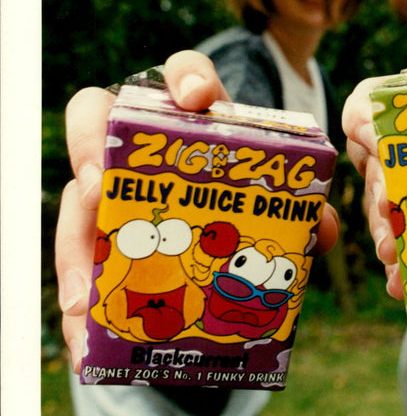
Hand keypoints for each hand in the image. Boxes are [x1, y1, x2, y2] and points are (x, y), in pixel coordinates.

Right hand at [54, 51, 338, 371]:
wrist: (216, 249)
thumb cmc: (243, 206)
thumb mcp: (273, 208)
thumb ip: (301, 214)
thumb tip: (322, 230)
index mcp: (191, 122)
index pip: (183, 74)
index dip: (188, 76)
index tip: (199, 100)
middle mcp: (138, 143)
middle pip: (93, 115)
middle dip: (89, 145)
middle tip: (99, 191)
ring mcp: (108, 186)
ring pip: (75, 201)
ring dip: (74, 250)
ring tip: (81, 299)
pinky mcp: (93, 234)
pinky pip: (76, 263)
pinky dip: (79, 306)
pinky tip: (82, 341)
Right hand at [343, 73, 406, 302]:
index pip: (380, 98)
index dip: (368, 116)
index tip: (373, 135)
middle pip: (376, 162)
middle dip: (380, 192)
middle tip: (393, 219)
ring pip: (383, 207)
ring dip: (385, 237)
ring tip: (395, 268)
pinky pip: (404, 240)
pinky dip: (404, 264)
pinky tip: (405, 289)